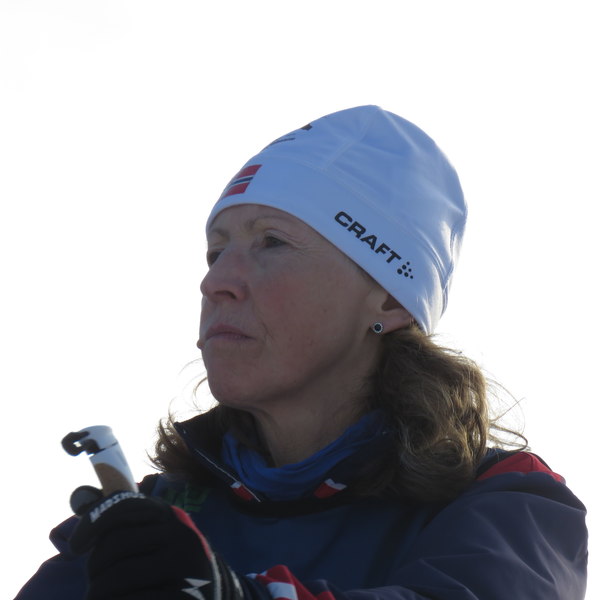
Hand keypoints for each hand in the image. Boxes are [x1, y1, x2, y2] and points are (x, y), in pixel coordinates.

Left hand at [69, 490, 248, 599]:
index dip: (91, 524)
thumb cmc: (171, 563)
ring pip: (117, 577)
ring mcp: (182, 565)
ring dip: (97, 594)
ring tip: (99, 599)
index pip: (121, 508)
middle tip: (94, 586)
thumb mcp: (156, 535)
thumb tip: (82, 503)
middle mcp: (177, 534)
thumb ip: (127, 522)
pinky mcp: (184, 595)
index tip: (74, 548)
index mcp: (167, 515)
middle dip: (94, 570)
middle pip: (114, 546)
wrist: (214, 592)